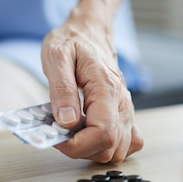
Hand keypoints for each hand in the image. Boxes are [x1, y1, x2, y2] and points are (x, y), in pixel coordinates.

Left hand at [41, 8, 142, 162]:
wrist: (89, 31)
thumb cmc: (72, 41)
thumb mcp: (57, 57)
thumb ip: (62, 90)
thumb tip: (66, 122)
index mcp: (106, 88)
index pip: (103, 133)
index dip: (77, 145)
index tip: (56, 137)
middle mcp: (122, 101)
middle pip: (111, 148)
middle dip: (81, 149)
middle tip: (59, 133)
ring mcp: (126, 109)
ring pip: (119, 151)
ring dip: (93, 150)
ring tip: (72, 133)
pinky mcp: (124, 113)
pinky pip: (127, 143)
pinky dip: (108, 147)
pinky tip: (89, 135)